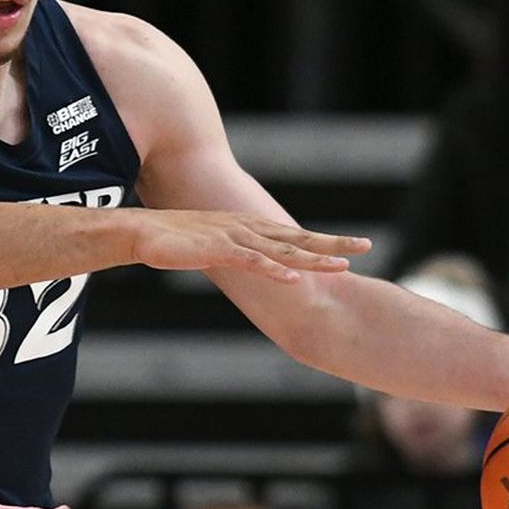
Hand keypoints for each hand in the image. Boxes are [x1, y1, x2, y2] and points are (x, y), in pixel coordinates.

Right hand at [133, 210, 367, 286]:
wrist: (141, 232)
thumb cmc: (173, 242)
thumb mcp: (212, 247)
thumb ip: (232, 253)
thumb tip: (245, 264)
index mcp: (249, 229)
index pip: (294, 236)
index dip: (324, 242)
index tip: (350, 248)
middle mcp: (248, 230)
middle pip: (299, 238)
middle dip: (333, 243)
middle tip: (366, 246)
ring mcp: (236, 239)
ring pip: (283, 250)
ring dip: (313, 259)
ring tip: (342, 265)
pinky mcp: (220, 251)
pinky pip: (253, 262)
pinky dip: (274, 270)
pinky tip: (294, 279)